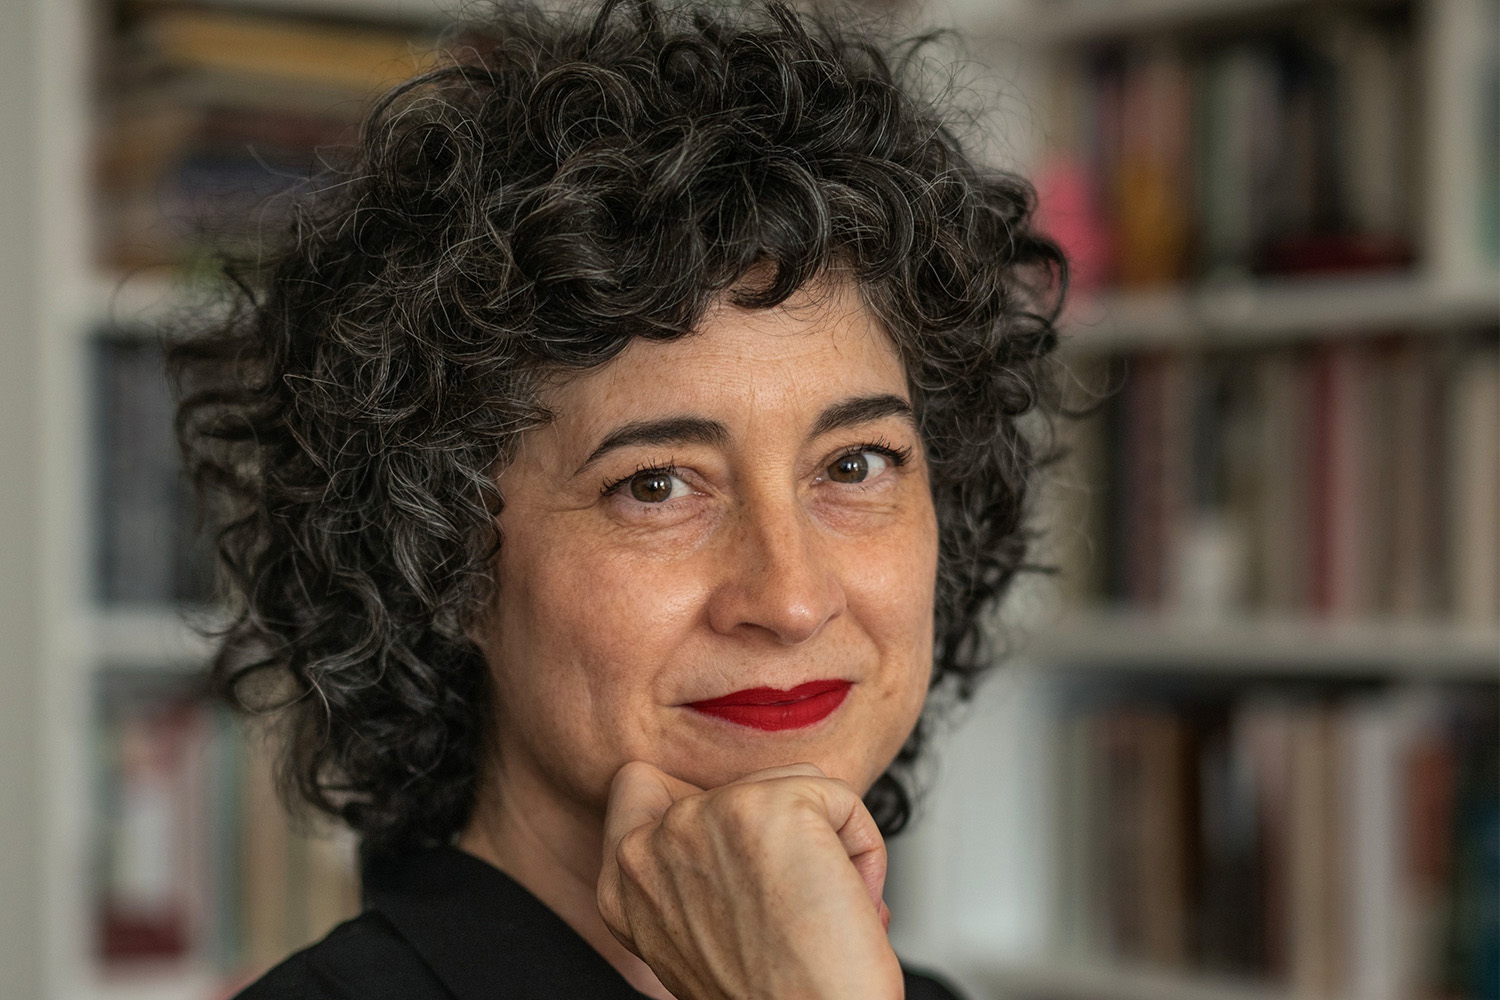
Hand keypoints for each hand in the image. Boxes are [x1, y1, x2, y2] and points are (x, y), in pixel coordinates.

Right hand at [597, 761, 902, 999]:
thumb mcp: (695, 939)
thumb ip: (691, 874)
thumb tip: (739, 829)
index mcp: (625, 882)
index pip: (638, 785)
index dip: (704, 813)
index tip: (739, 863)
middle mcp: (653, 844)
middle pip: (740, 789)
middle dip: (781, 840)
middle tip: (789, 909)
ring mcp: (709, 816)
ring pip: (794, 787)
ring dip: (826, 846)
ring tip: (818, 911)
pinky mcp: (774, 806)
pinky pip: (842, 801)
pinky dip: (864, 851)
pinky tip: (848, 903)